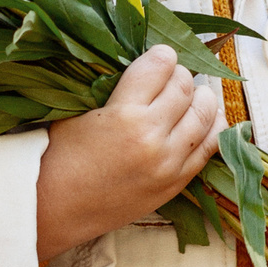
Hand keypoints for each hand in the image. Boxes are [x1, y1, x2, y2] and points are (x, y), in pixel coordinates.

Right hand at [33, 45, 223, 264]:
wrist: (55, 210)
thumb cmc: (59, 156)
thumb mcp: (79, 109)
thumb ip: (116, 86)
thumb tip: (148, 64)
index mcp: (124, 113)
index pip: (160, 65)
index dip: (161, 56)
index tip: (158, 58)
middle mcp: (152, 137)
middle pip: (185, 86)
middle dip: (179, 75)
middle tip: (169, 78)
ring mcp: (168, 163)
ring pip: (205, 113)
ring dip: (200, 98)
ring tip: (189, 95)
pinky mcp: (176, 183)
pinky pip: (210, 146)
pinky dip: (212, 126)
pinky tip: (205, 118)